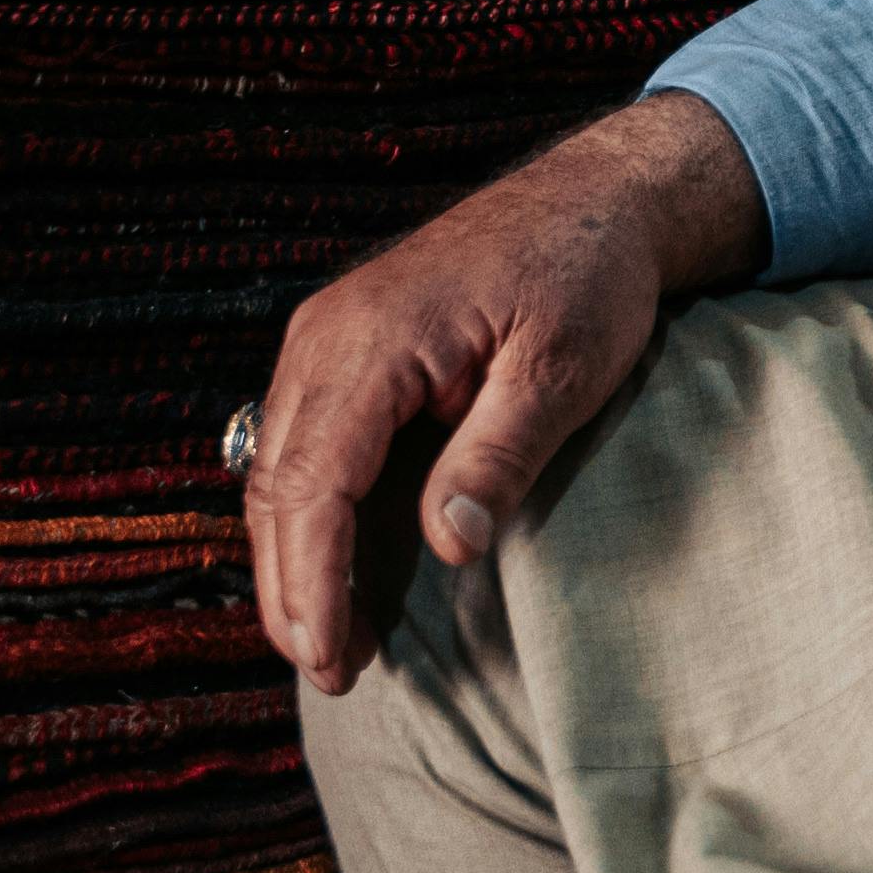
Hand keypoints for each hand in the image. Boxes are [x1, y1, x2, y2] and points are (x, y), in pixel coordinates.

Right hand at [244, 94, 769, 690]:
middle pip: (276, 489)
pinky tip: (335, 572)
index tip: (332, 659)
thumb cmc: (588, 275)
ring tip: (332, 644)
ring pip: (275, 473)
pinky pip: (300, 446)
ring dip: (294, 563)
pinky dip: (307, 517)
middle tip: (334, 674)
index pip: (313, 486)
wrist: (596, 198)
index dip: (314, 584)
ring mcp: (325, 338)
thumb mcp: (563, 366)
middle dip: (292, 592)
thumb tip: (448, 543)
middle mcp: (325, 336)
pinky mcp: (342, 349)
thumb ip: (500, 453)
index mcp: (370, 340)